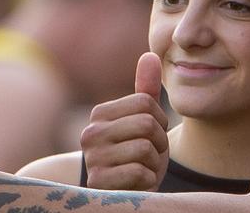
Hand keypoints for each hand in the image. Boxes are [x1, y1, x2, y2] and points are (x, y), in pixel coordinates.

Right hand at [81, 52, 168, 190]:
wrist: (120, 193)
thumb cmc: (135, 152)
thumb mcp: (143, 121)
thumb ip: (146, 90)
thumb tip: (150, 55)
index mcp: (100, 114)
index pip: (146, 102)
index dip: (160, 120)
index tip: (151, 134)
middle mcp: (90, 134)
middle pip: (147, 123)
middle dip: (158, 142)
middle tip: (149, 154)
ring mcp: (92, 160)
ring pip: (145, 148)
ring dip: (154, 163)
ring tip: (142, 168)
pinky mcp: (99, 184)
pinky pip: (139, 172)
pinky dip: (148, 180)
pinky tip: (137, 183)